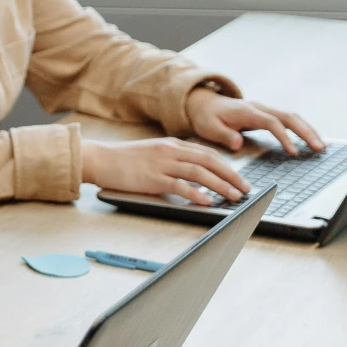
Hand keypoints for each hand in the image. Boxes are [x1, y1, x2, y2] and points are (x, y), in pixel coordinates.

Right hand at [81, 133, 251, 206]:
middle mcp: (170, 151)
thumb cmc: (124, 159)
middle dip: (231, 175)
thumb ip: (173, 158)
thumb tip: (194, 170)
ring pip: (199, 173)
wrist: (100, 159)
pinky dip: (197, 194)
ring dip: (220, 185)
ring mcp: (162, 164)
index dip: (227, 166)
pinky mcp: (153, 178)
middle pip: (209, 161)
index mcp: (172, 144)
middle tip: (246, 188)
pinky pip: (180, 186)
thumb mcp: (153, 152)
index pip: (207, 153)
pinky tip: (208, 201)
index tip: (240, 177)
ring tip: (235, 196)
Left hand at [184, 86, 324, 156]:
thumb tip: (237, 142)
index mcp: (247, 111)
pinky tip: (311, 140)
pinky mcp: (267, 114)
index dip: (284, 136)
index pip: (271, 122)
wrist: (203, 103)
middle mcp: (259, 108)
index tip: (293, 151)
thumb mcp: (209, 127)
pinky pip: (288, 119)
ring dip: (307, 129)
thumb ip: (224, 135)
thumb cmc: (206, 117)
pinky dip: (302, 128)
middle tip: (319, 148)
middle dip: (305, 131)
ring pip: (292, 116)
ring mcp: (264, 109)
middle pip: (288, 116)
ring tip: (321, 146)